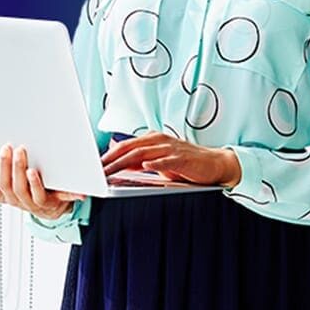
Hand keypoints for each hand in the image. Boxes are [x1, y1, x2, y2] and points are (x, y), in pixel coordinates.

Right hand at [0, 143, 87, 221]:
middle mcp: (24, 201)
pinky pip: (64, 199)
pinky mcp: (58, 202)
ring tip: (33, 169)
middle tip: (19, 149)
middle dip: (16, 169)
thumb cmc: (24, 193)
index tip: (4, 149)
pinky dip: (71, 194)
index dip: (2, 168)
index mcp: (10, 196)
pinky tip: (78, 190)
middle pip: (17, 188)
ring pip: (35, 194)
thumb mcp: (2, 190)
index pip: (1, 184)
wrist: (49, 209)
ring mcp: (41, 202)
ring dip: (34, 182)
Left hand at [100, 132, 240, 187]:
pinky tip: (146, 166)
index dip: (109, 155)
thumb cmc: (184, 163)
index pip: (125, 146)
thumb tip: (117, 155)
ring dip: (125, 162)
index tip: (95, 165)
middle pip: (130, 148)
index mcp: (151, 139)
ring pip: (143, 153)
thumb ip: (139, 158)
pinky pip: (166, 160)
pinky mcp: (182, 158)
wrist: (213, 163)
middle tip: (98, 170)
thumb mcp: (158, 159)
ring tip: (112, 170)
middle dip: (112, 159)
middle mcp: (158, 140)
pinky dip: (155, 163)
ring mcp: (170, 148)